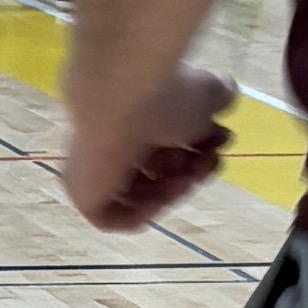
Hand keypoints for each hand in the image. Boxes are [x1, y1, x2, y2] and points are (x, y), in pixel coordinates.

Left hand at [64, 72, 232, 230]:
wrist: (123, 92)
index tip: (222, 141)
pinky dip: (142, 213)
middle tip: (208, 162)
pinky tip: (160, 198)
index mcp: (137, 115)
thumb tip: (225, 96)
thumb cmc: (164, 91)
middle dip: (192, 170)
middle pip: (158, 171)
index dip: (201, 147)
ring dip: (173, 192)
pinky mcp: (82, 192)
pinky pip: (113, 217)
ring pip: (139, 195)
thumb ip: (220, 96)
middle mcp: (115, 140)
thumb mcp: (207, 91)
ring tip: (185, 178)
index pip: (171, 144)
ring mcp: (96, 167)